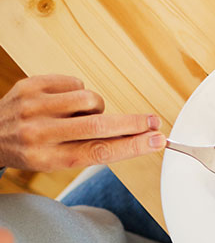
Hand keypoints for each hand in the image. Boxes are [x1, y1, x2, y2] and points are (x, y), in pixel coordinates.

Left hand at [0, 75, 164, 171]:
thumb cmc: (28, 148)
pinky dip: (77, 92)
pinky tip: (63, 102)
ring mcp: (33, 107)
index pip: (99, 152)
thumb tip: (138, 138)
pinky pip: (75, 83)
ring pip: (90, 99)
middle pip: (99, 126)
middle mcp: (37, 133)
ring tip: (80, 115)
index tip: (157, 140)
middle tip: (153, 122)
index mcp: (46, 158)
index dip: (133, 146)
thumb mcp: (55, 159)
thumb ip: (91, 148)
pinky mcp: (31, 85)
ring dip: (95, 108)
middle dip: (133, 123)